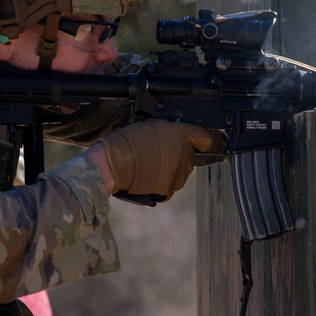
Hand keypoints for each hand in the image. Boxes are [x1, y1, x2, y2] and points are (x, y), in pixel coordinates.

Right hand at [97, 120, 225, 199]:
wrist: (113, 164)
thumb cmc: (126, 142)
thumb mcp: (149, 126)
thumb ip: (167, 131)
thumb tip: (172, 135)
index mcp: (179, 134)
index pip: (203, 137)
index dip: (202, 140)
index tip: (201, 143)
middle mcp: (183, 153)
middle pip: (191, 156)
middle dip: (181, 155)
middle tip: (162, 155)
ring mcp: (178, 173)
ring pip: (183, 172)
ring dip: (174, 169)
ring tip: (153, 166)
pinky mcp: (170, 188)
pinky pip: (172, 185)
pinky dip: (165, 182)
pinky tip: (151, 176)